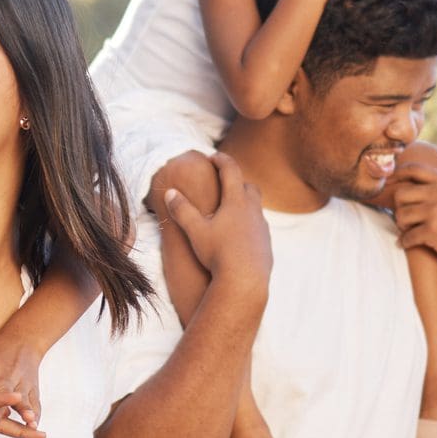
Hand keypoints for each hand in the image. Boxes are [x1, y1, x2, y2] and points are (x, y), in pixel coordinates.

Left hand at [0, 333, 44, 428]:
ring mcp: (21, 384)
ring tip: (28, 421)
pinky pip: (34, 405)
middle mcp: (6, 376)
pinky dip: (35, 415)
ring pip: (22, 400)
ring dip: (24, 410)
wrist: (23, 342)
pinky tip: (35, 426)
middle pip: (3, 391)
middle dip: (0, 403)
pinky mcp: (31, 391)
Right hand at [160, 151, 271, 291]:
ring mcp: (262, 228)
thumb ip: (182, 210)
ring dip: (243, 204)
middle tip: (223, 183)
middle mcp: (253, 211)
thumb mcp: (195, 231)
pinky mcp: (266, 244)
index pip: (231, 170)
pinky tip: (237, 236)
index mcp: (236, 202)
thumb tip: (170, 192)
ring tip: (228, 212)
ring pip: (255, 208)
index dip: (221, 160)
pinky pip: (258, 227)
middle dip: (236, 181)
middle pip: (248, 186)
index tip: (213, 156)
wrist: (245, 282)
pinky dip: (248, 225)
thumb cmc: (218, 254)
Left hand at [381, 161, 436, 271]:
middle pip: (400, 194)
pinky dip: (405, 242)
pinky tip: (406, 243)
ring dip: (401, 225)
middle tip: (404, 217)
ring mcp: (435, 211)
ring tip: (406, 231)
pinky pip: (407, 235)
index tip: (392, 186)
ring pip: (401, 215)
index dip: (398, 176)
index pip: (414, 169)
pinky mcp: (432, 231)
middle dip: (399, 206)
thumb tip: (432, 173)